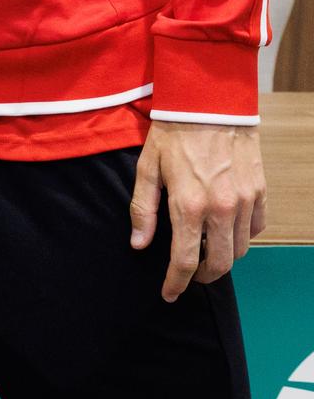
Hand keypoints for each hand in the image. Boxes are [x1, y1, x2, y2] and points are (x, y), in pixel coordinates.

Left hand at [129, 119, 265, 300]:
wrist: (210, 104)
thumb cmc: (173, 134)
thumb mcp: (147, 168)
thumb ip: (142, 209)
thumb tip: (139, 244)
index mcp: (189, 204)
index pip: (185, 260)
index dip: (176, 283)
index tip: (169, 294)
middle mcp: (222, 208)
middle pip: (220, 263)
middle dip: (202, 277)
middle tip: (188, 276)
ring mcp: (245, 201)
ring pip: (240, 249)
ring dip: (223, 259)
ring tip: (205, 253)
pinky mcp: (260, 192)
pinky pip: (255, 229)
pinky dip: (241, 237)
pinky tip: (226, 231)